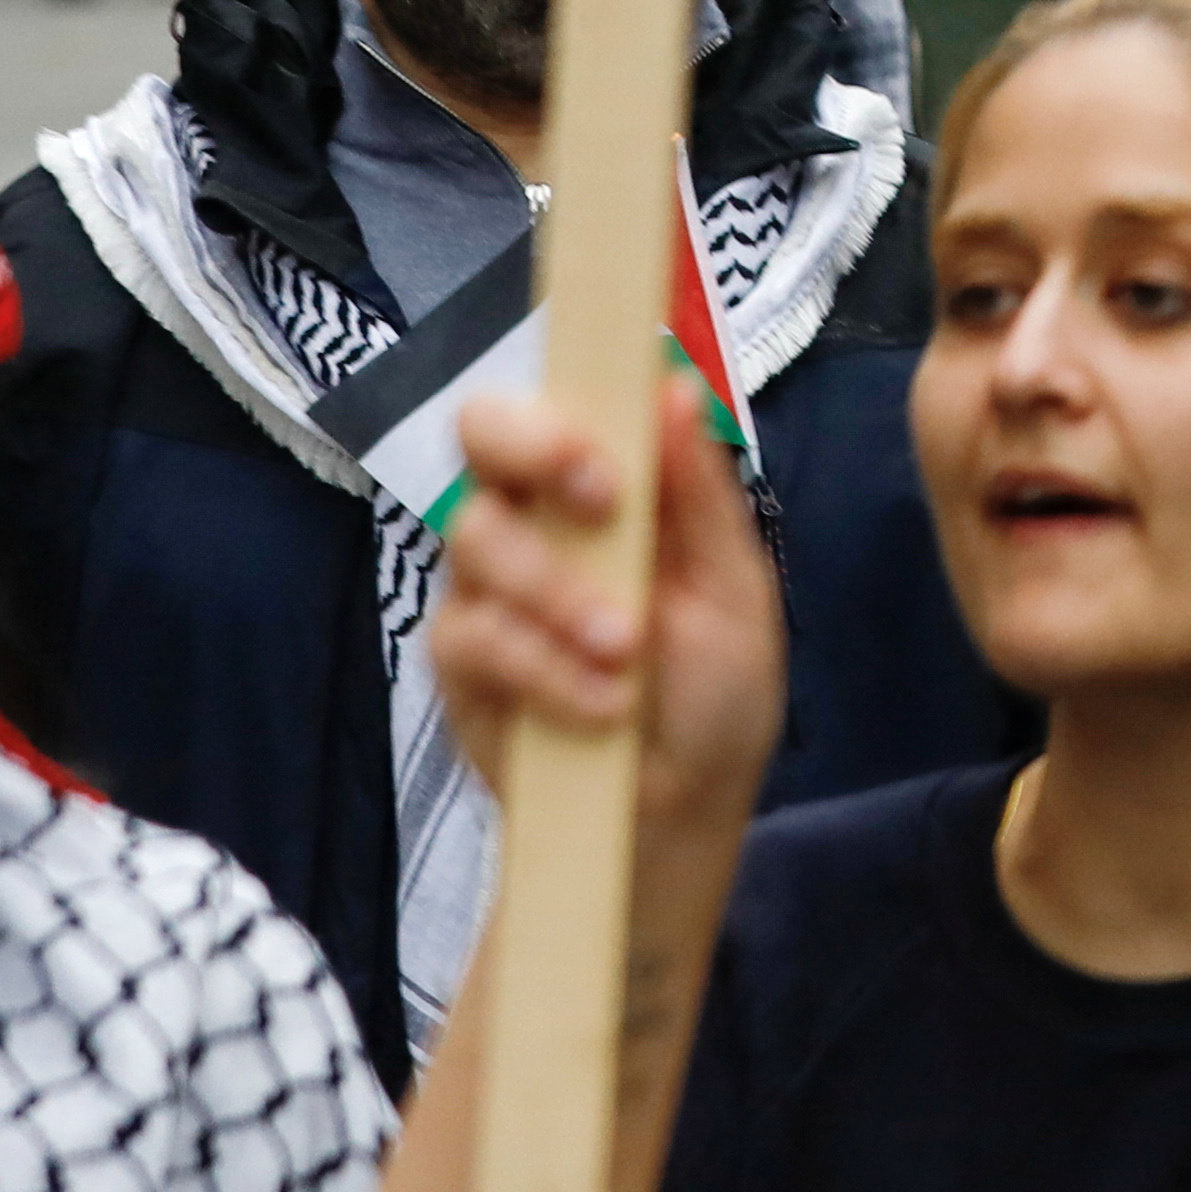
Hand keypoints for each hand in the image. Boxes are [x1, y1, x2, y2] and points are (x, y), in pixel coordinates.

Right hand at [426, 370, 786, 830]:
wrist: (680, 808)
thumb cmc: (716, 687)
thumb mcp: (732, 587)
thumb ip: (697, 493)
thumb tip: (675, 383)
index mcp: (611, 487)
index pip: (555, 402)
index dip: (563, 401)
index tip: (609, 450)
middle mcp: (538, 520)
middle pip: (481, 436)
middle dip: (535, 456)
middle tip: (600, 507)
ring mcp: (489, 587)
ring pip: (477, 537)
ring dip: (560, 594)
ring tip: (627, 650)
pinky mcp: (458, 664)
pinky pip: (474, 637)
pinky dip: (545, 670)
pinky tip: (599, 704)